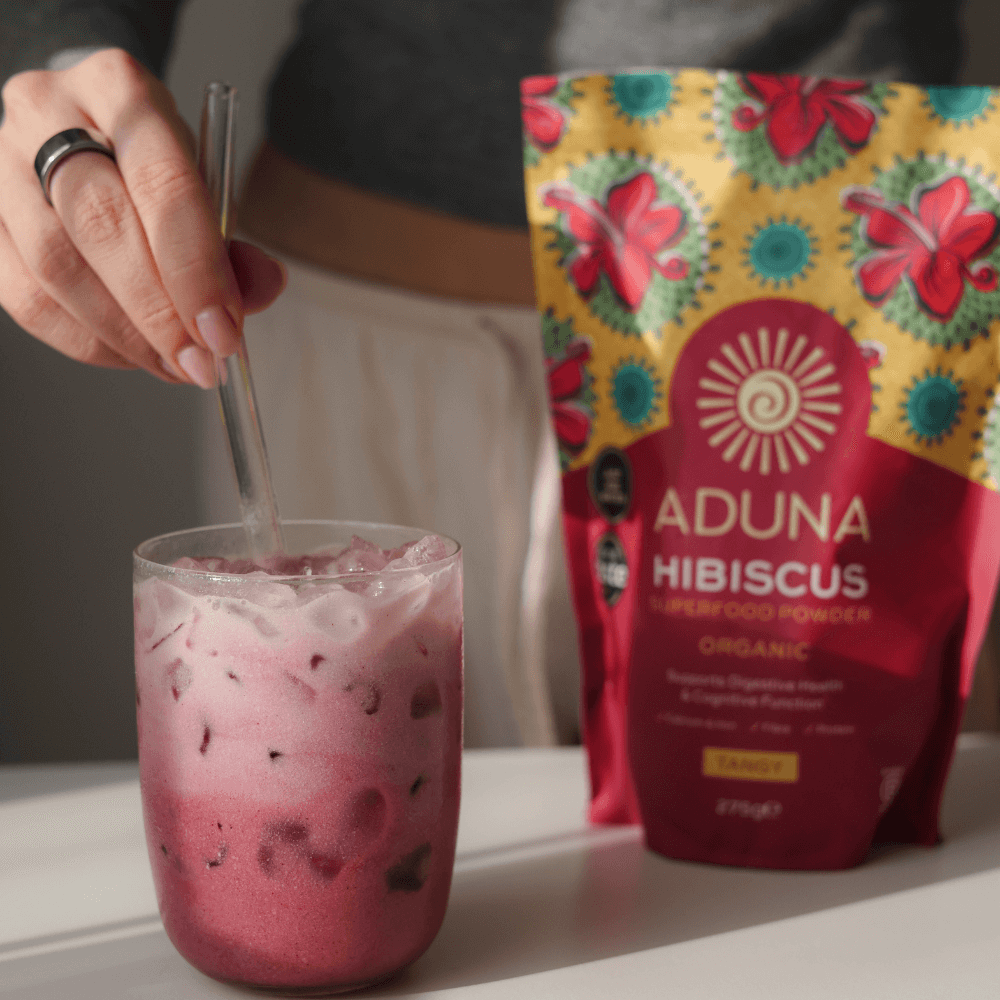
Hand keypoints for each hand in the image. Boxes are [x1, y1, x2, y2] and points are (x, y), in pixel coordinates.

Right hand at [0, 49, 285, 387]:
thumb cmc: (147, 163)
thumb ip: (230, 243)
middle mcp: (48, 113)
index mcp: (120, 90)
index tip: (223, 331)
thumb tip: (261, 289)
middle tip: (200, 360)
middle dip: (160, 312)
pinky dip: (84, 341)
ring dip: (124, 334)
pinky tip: (130, 355)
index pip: (162, 185)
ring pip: (55, 266)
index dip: (196, 269)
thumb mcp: (201, 183)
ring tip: (173, 365)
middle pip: (101, 226)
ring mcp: (0, 163)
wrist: (81, 130)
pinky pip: (25, 297)